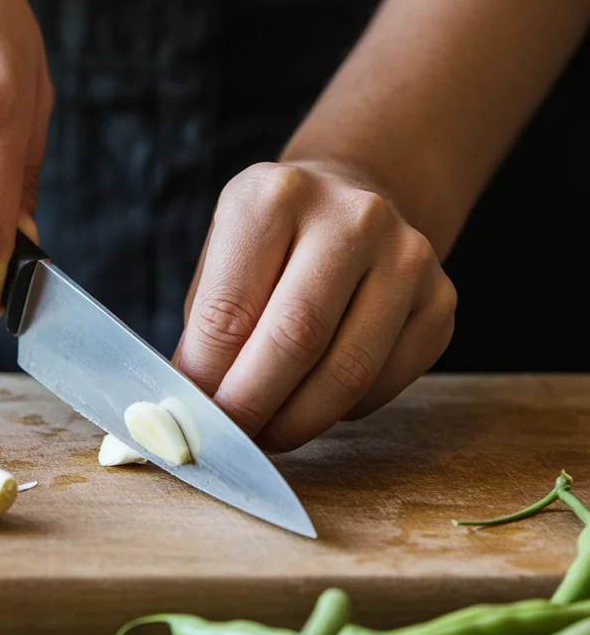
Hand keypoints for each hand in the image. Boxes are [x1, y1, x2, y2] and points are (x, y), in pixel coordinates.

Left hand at [174, 159, 456, 450]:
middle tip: (233, 438)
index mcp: (277, 196)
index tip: (196, 416)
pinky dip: (343, 411)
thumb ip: (207, 333)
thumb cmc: (273, 244)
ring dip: (298, 421)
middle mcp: (352, 217)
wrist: (354, 200)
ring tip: (269, 432)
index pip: (229, 312)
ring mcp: (407, 258)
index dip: (206, 380)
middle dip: (254, 406)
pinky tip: (318, 400)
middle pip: (295, 340)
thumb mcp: (222, 261)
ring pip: (348, 372)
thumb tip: (194, 410)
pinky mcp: (440, 301)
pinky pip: (384, 384)